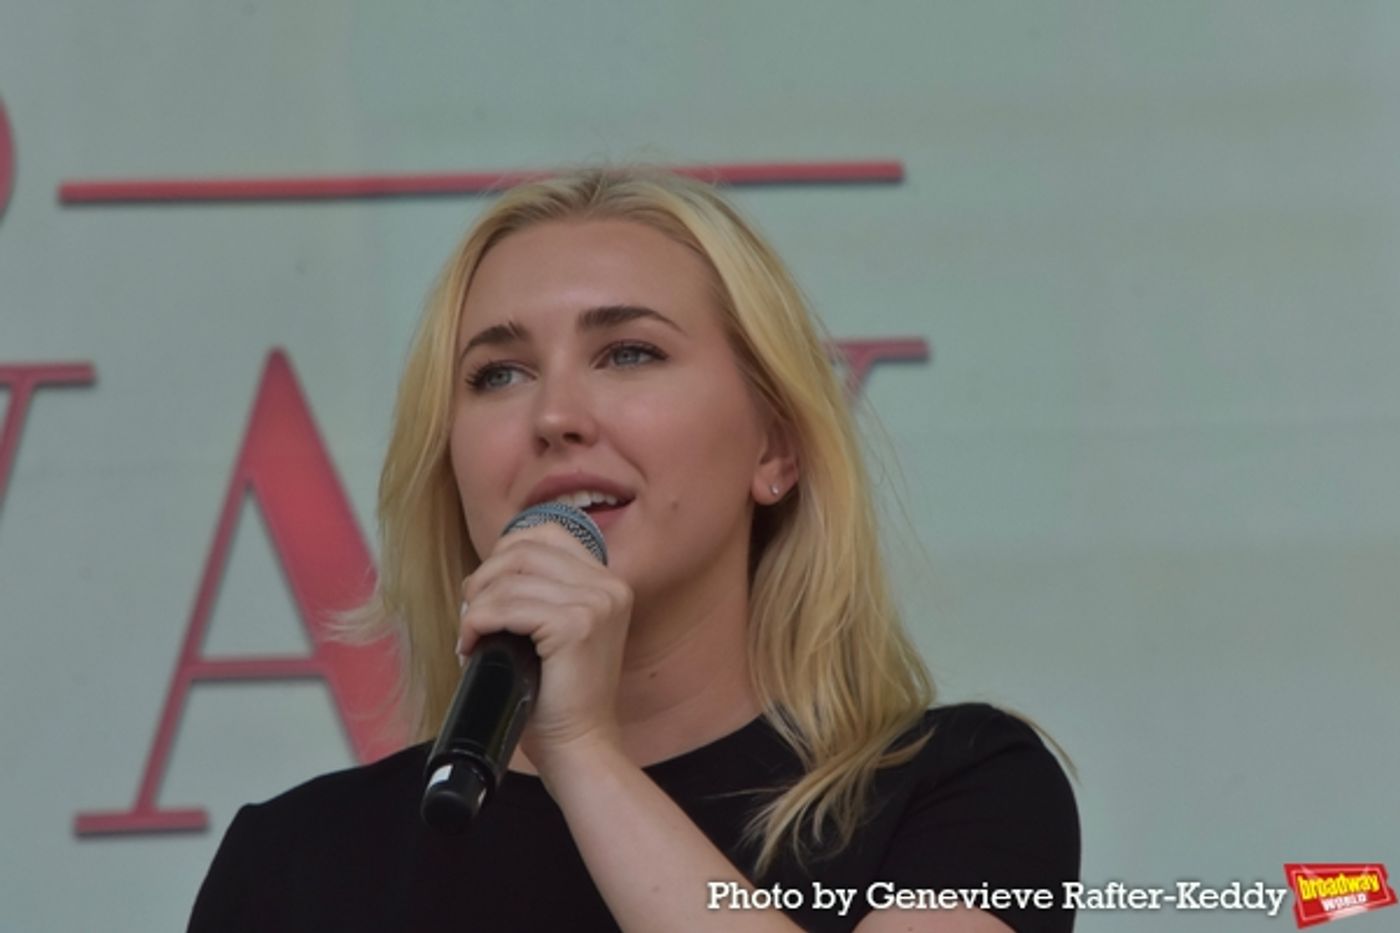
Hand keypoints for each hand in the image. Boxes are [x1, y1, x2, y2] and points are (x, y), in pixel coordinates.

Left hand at [458, 522, 633, 774]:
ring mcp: (596, 604)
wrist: (579, 744)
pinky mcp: (577, 626)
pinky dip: (477, 623)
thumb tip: (487, 572)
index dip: (505, 552)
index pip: (547, 534)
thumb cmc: (558, 696)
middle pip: (524, 549)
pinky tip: (471, 646)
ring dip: (476, 605)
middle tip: (470, 614)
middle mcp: (608, 586)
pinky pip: (507, 607)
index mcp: (608, 582)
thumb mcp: (558, 631)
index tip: (486, 589)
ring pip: (510, 579)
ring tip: (469, 635)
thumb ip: (541, 594)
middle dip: (484, 578)